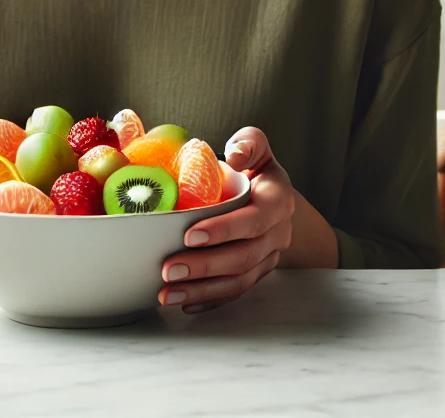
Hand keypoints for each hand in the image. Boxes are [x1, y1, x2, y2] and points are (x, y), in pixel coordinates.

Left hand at [157, 127, 294, 313]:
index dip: (225, 230)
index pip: (255, 220)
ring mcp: (268, 257)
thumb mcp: (256, 146)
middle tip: (169, 269)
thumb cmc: (255, 166)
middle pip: (244, 257)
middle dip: (205, 266)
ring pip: (239, 281)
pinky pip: (235, 292)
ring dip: (202, 289)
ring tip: (167, 292)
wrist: (272, 193)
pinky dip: (210, 300)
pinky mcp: (256, 272)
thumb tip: (234, 154)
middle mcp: (277, 233)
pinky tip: (184, 302)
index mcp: (277, 200)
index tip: (190, 234)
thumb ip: (249, 143)